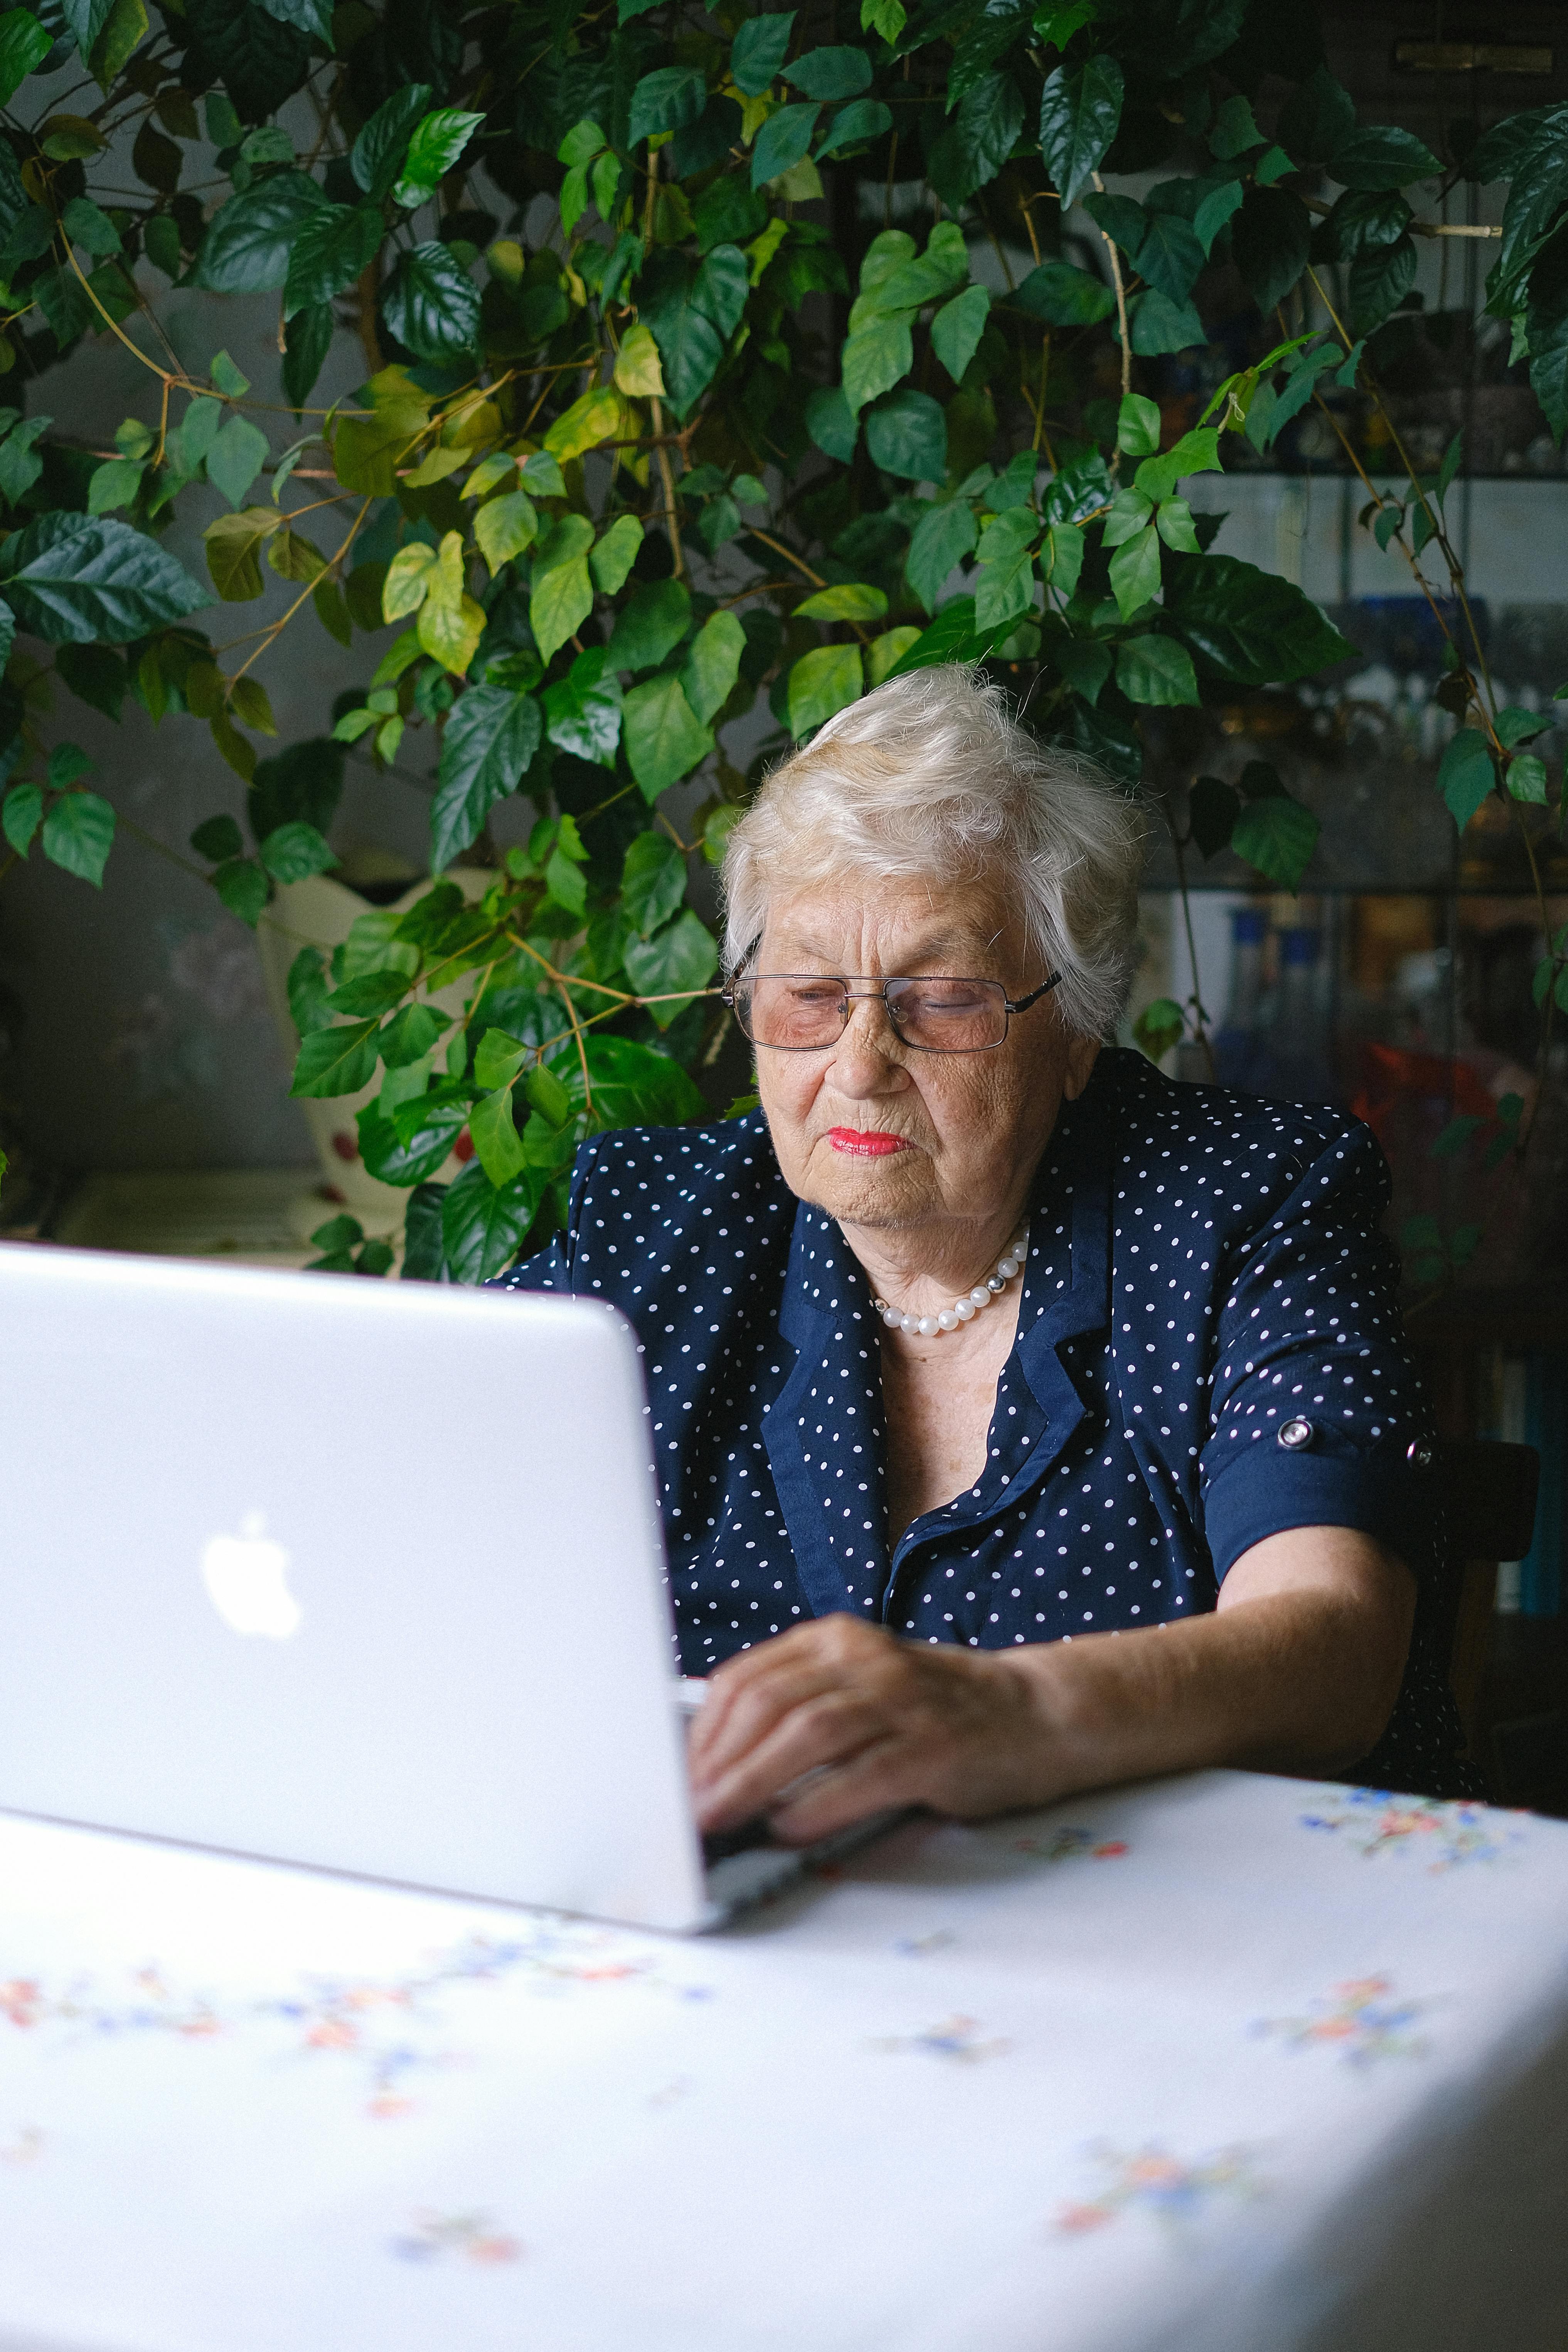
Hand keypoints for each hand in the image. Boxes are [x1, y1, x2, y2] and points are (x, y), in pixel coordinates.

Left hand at [686, 1615, 1058, 1844]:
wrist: (1035, 1715)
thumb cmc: (933, 1712)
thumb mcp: (859, 1689)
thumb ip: (798, 1710)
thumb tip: (715, 1766)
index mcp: (836, 1640)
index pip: (746, 1678)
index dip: (703, 1732)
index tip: (676, 1777)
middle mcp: (866, 1659)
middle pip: (769, 1703)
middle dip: (718, 1762)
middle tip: (687, 1810)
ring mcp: (904, 1699)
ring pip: (808, 1732)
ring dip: (753, 1781)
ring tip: (722, 1821)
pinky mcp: (936, 1746)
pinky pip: (864, 1773)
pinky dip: (818, 1802)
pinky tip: (789, 1827)